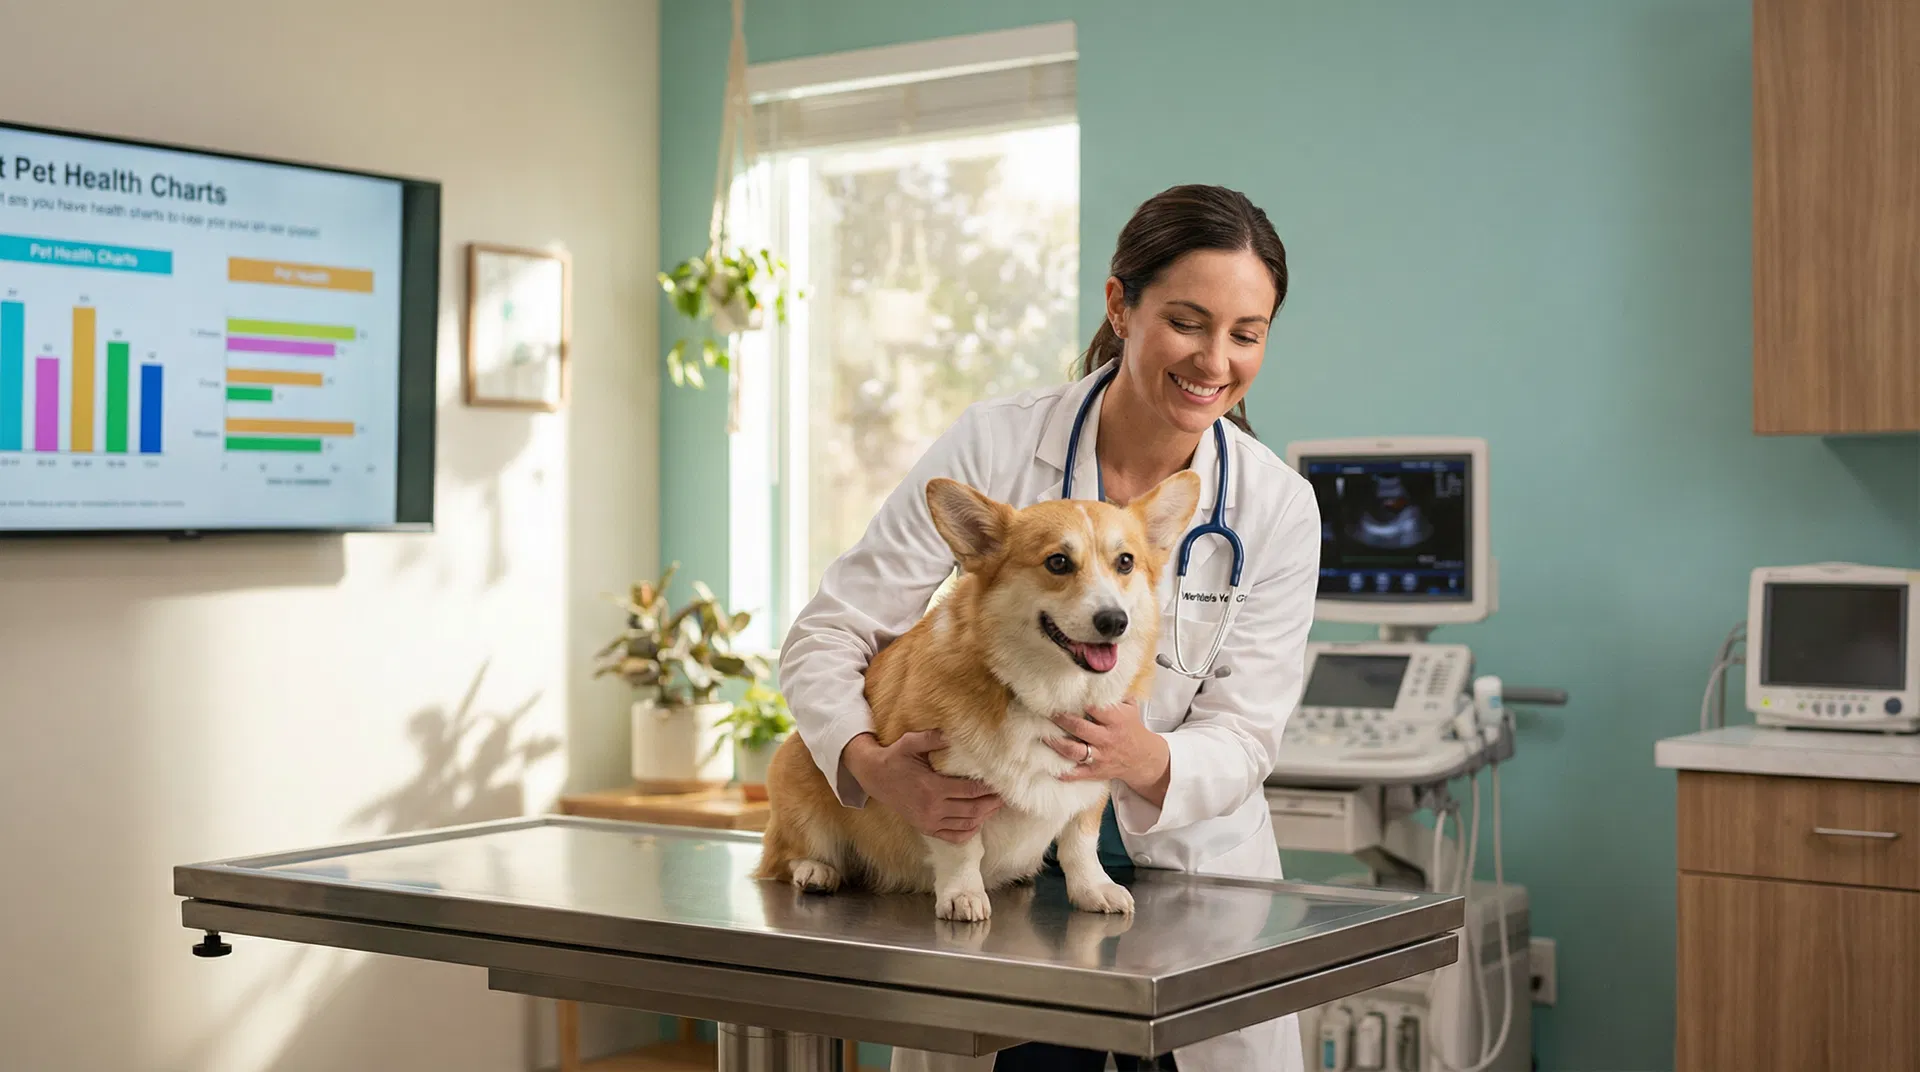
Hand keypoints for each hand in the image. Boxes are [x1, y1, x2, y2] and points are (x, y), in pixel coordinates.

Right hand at [842, 731, 1003, 843]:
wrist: (875, 778)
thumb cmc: (895, 758)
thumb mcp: (911, 742)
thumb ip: (932, 738)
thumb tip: (953, 733)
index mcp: (931, 788)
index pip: (970, 791)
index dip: (988, 789)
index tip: (1001, 783)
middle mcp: (932, 808)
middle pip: (972, 810)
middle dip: (992, 803)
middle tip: (1005, 796)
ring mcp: (929, 821)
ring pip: (966, 824)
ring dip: (984, 817)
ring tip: (996, 806)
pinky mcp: (926, 828)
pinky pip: (954, 836)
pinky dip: (969, 831)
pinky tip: (978, 822)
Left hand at [1048, 699, 1170, 801]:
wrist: (1144, 758)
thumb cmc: (1132, 730)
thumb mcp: (1130, 708)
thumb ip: (1115, 695)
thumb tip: (1098, 676)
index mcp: (1116, 720)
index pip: (1096, 708)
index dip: (1080, 702)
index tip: (1064, 696)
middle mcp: (1107, 738)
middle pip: (1080, 728)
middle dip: (1061, 720)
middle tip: (1047, 712)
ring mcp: (1100, 756)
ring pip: (1074, 751)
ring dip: (1056, 743)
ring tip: (1043, 735)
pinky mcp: (1095, 771)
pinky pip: (1076, 773)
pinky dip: (1062, 772)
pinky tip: (1049, 767)